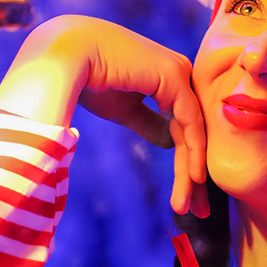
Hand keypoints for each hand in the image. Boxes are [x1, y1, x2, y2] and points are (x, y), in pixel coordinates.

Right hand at [0, 16, 208, 216]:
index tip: (186, 197)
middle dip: (195, 174)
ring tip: (189, 207)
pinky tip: (194, 179)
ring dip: (192, 173)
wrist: (66, 55)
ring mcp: (179, 72)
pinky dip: (194, 152)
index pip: (185, 127)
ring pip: (193, 131)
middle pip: (193, 132)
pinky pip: (190, 122)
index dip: (187, 164)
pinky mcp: (174, 76)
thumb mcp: (124, 109)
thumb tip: (169, 142)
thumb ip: (149, 122)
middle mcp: (179, 73)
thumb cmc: (87, 78)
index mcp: (167, 78)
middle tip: (200, 211)